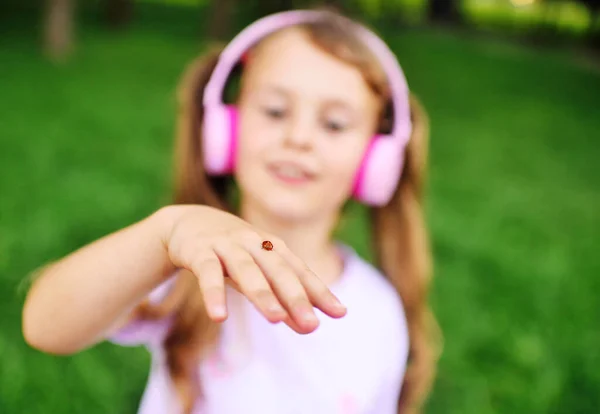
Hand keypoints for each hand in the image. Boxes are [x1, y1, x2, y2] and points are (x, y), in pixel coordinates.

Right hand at [158, 205, 346, 333]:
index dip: (320, 292)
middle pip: (278, 270)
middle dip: (296, 297)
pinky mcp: (199, 250)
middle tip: (312, 325)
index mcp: (273, 247)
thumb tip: (310, 326)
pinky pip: (207, 272)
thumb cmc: (234, 252)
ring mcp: (227, 245)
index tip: (340, 313)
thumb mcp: (259, 273)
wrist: (189, 221)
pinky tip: (219, 317)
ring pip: (246, 270)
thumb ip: (282, 299)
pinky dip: (213, 293)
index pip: (300, 271)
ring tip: (276, 319)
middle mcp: (254, 243)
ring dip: (262, 294)